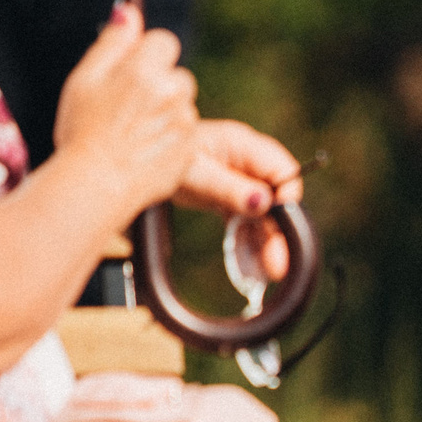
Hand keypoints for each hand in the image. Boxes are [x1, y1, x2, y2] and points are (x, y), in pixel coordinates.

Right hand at [52, 7, 199, 209]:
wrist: (96, 186)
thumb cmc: (82, 131)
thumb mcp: (84, 80)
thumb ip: (112, 44)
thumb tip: (129, 12)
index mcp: (144, 69)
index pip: (164, 41)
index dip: (146, 57)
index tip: (130, 75)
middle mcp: (171, 91)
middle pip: (176, 74)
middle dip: (158, 85)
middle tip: (126, 110)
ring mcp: (184, 121)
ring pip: (182, 105)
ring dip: (166, 113)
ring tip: (133, 134)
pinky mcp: (192, 148)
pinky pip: (187, 133)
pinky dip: (172, 139)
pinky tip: (145, 151)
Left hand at [177, 119, 303, 282]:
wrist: (134, 161)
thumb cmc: (163, 157)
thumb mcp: (194, 174)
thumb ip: (229, 188)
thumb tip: (265, 203)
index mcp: (242, 145)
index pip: (282, 170)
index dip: (288, 198)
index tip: (285, 228)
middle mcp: (246, 164)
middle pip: (275, 199)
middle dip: (278, 232)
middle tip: (277, 266)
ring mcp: (238, 182)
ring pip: (262, 215)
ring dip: (265, 244)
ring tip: (265, 275)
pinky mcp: (228, 198)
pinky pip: (244, 223)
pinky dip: (246, 244)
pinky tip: (249, 269)